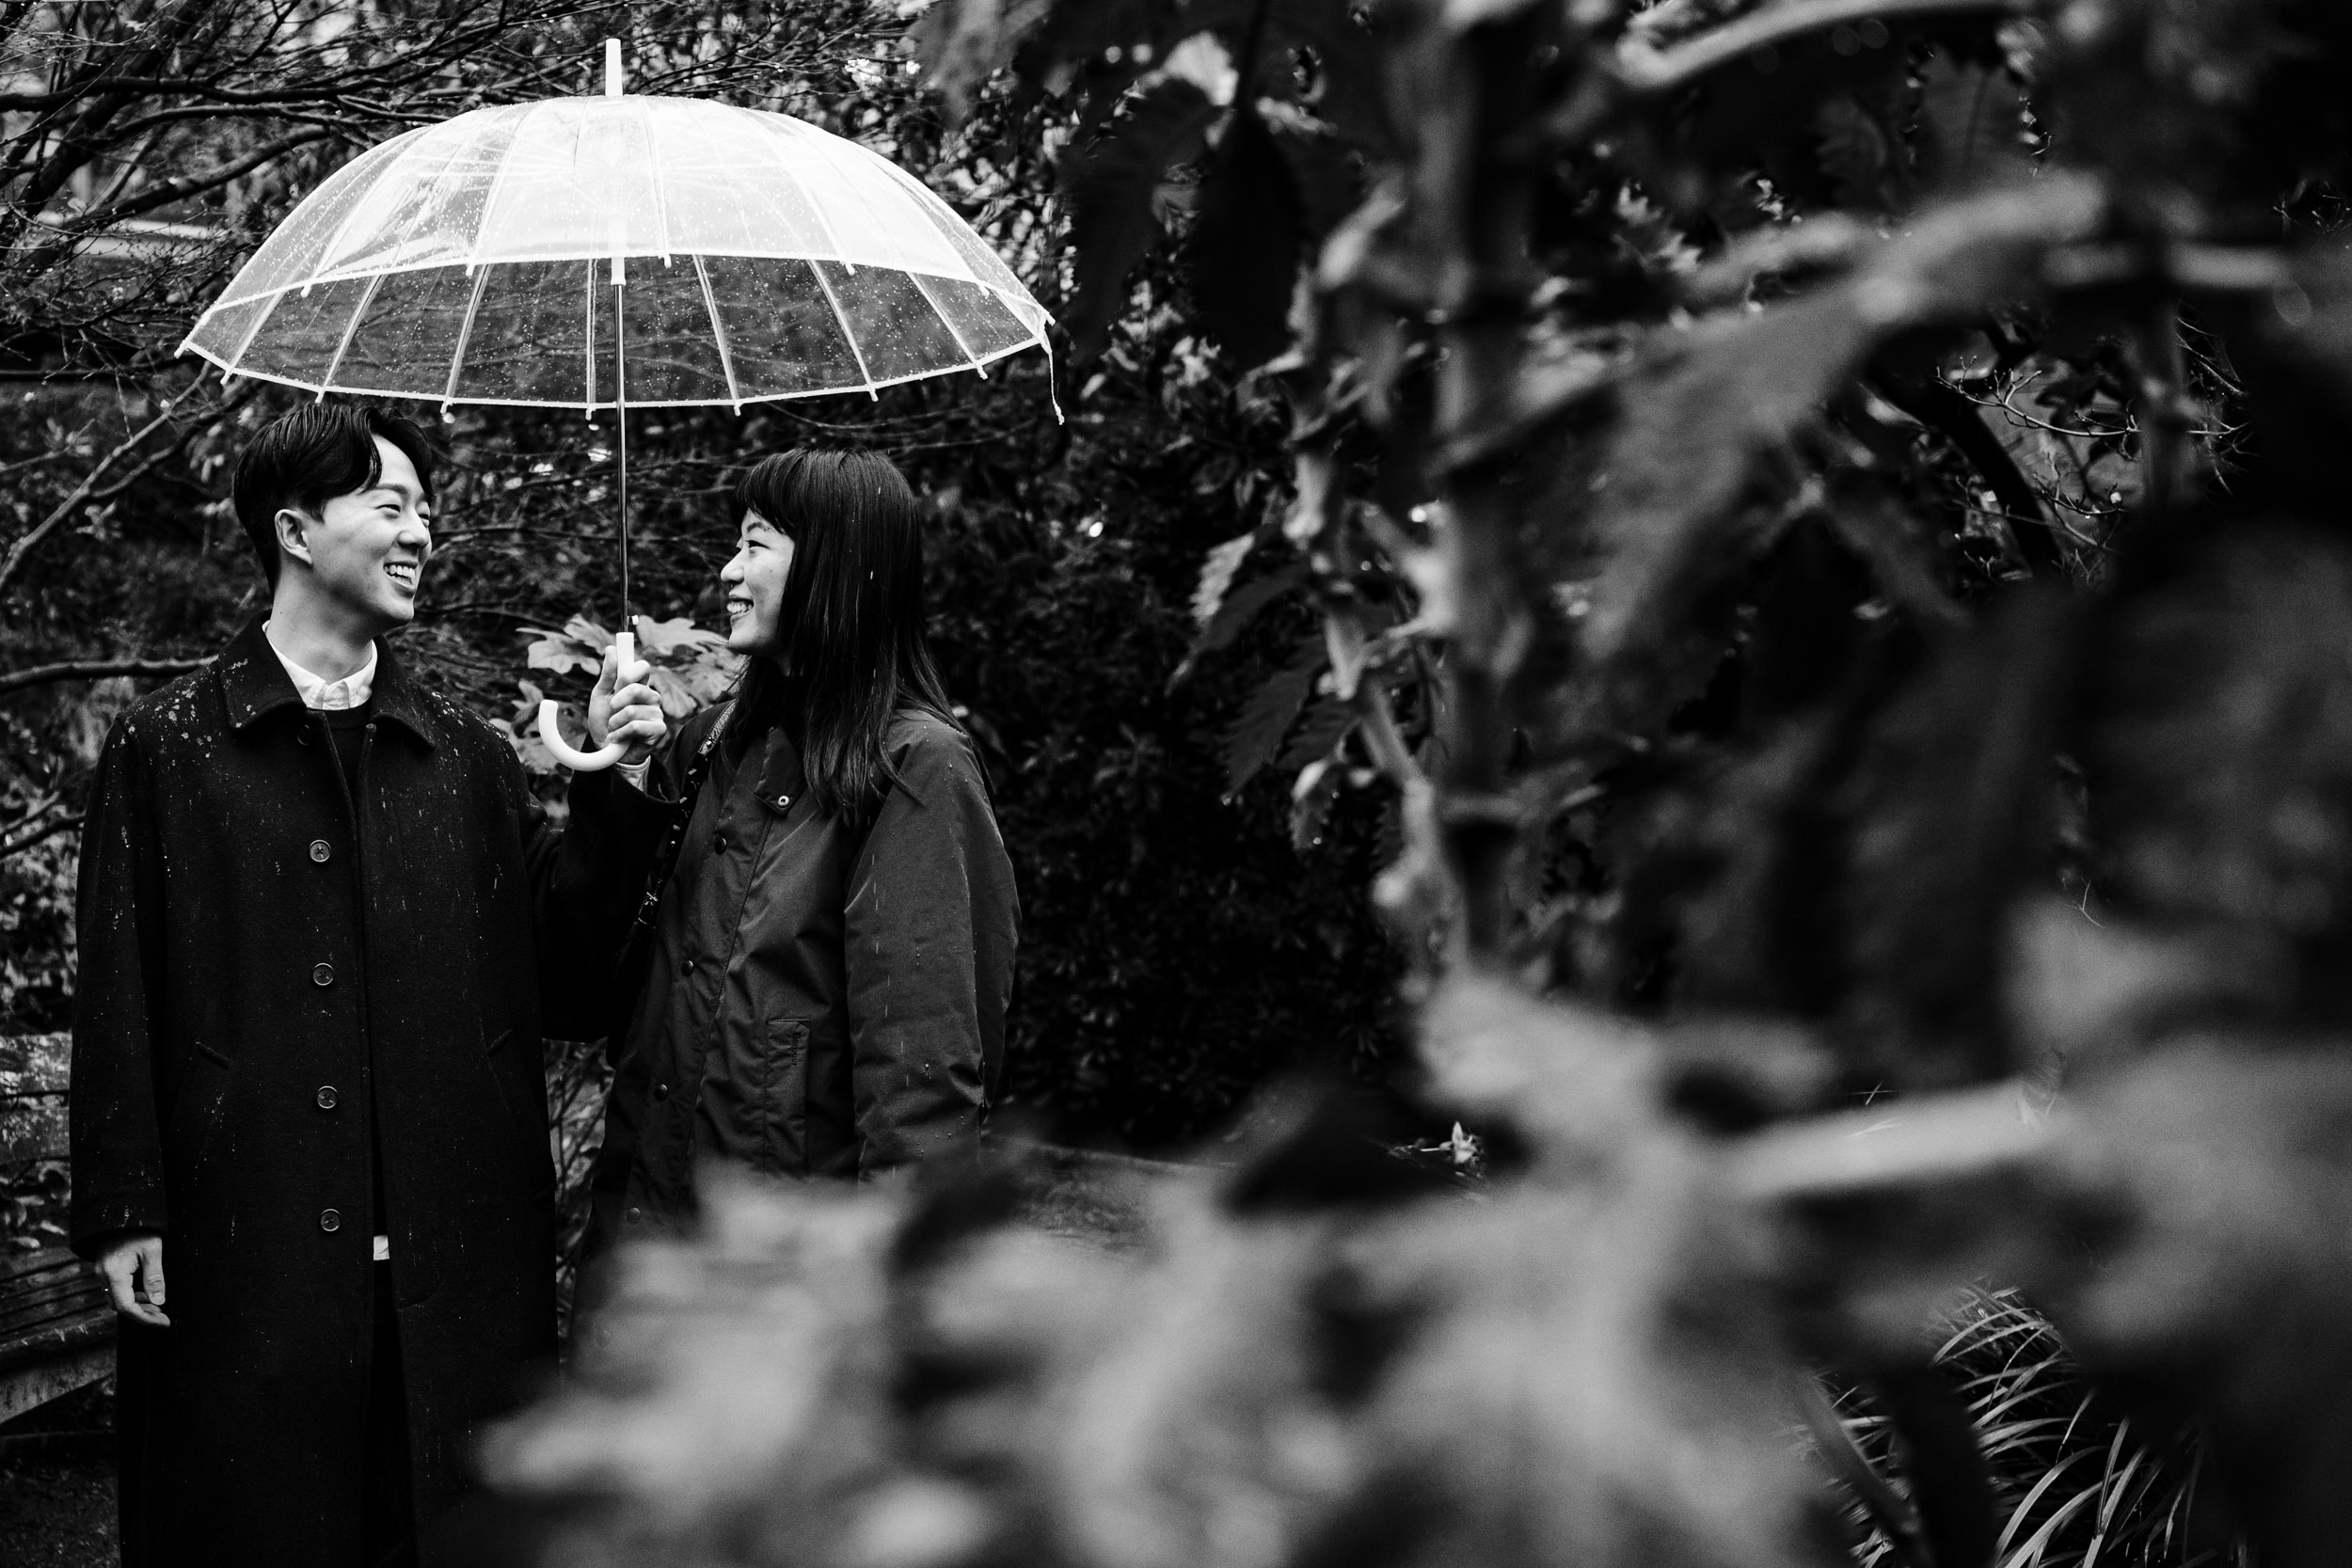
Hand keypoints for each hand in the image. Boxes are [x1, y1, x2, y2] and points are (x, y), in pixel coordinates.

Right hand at [99, 1232, 168, 1326]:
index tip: (164, 1322)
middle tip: (163, 1316)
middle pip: (120, 1306)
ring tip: (157, 1305)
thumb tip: (159, 1302)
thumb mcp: (153, 1251)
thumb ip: (155, 1278)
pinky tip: (146, 1292)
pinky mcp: (105, 1267)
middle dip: (142, 1313)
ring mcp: (102, 1271)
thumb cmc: (140, 1228)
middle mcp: (104, 1275)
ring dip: (136, 1305)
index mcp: (115, 1273)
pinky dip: (130, 1295)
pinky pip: (115, 1289)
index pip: (127, 1307)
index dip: (145, 1318)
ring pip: (116, 1298)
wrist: (121, 1209)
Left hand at [586, 642, 666, 764]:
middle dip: (616, 701)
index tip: (618, 678)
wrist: (606, 751)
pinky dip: (620, 733)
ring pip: (632, 710)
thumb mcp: (600, 696)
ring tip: (614, 728)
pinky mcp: (659, 730)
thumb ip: (608, 675)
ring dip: (615, 722)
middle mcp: (650, 697)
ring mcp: (656, 713)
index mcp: (638, 686)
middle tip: (612, 710)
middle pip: (637, 688)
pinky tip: (618, 738)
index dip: (630, 671)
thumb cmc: (604, 722)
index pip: (642, 667)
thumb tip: (612, 649)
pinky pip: (636, 726)